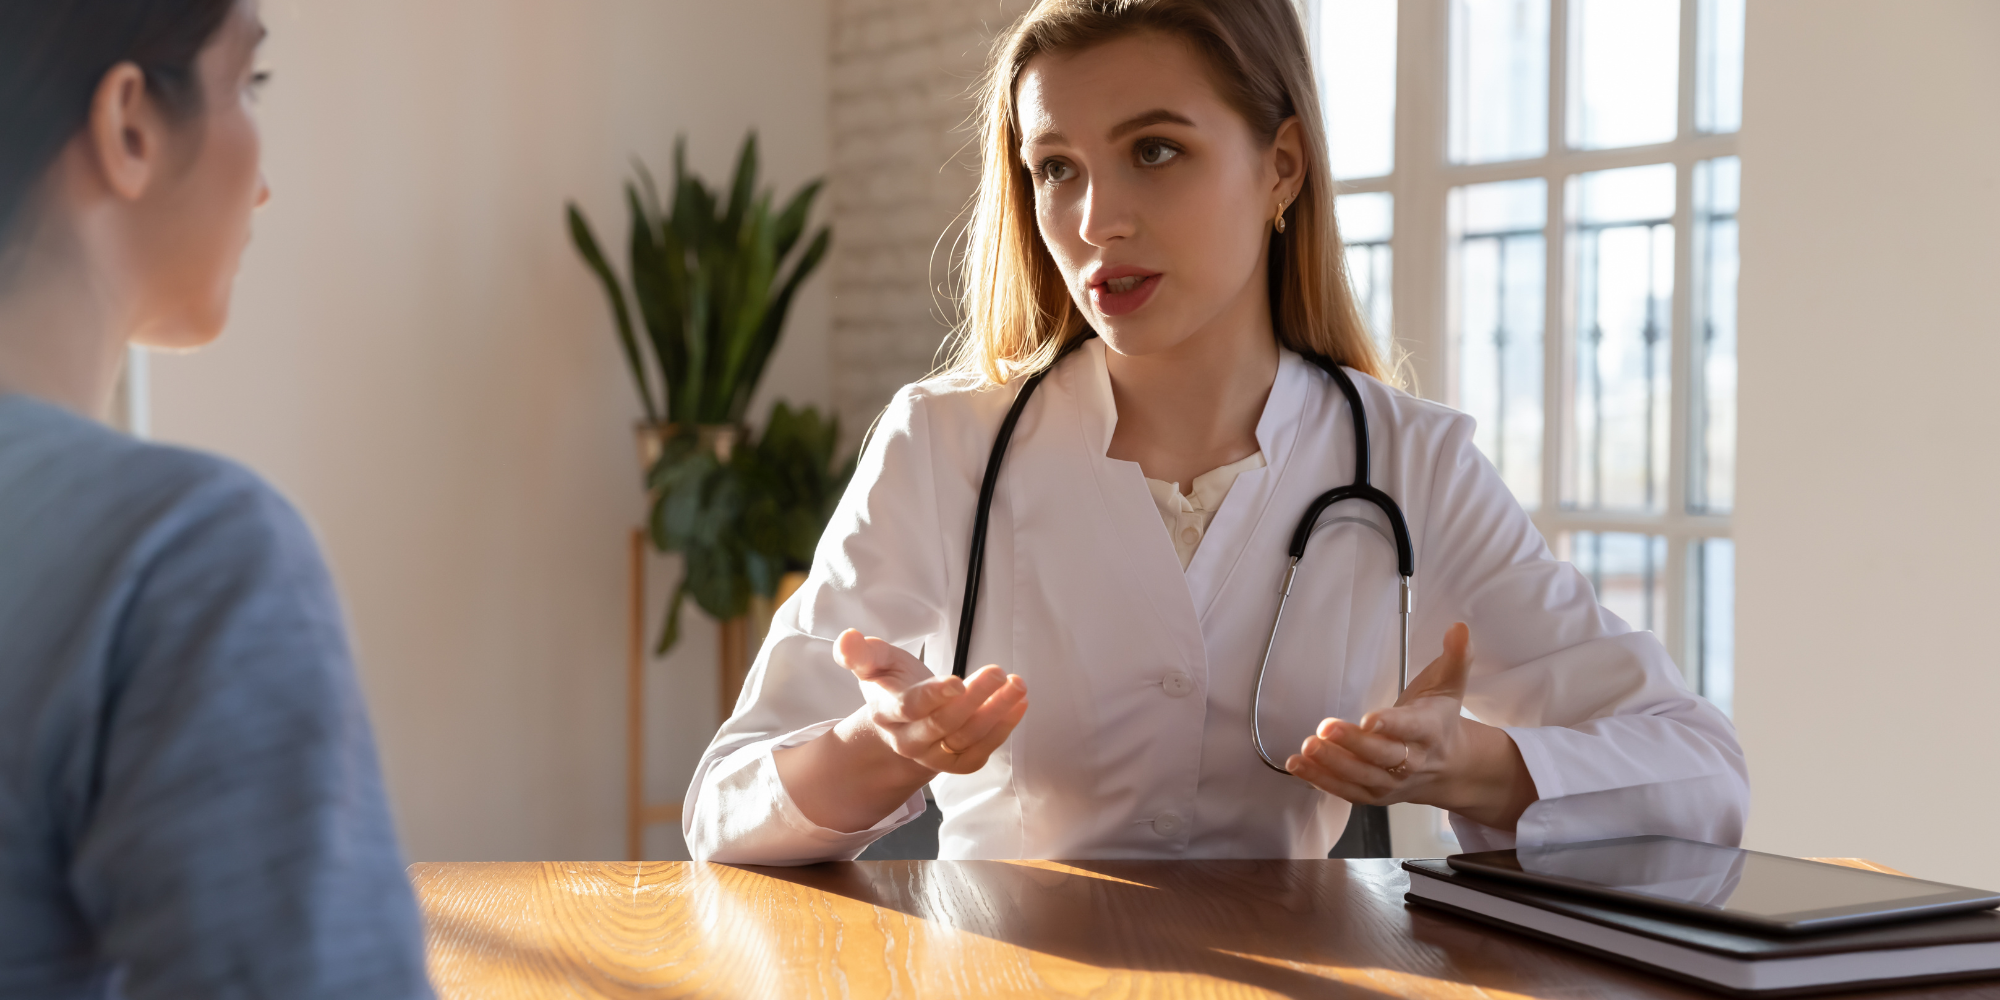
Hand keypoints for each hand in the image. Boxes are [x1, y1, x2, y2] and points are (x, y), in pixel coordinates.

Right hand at [833, 629, 1027, 774]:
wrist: (902, 724)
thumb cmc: (892, 684)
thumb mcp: (874, 663)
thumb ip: (861, 653)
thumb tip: (847, 638)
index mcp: (887, 713)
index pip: (911, 708)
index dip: (935, 697)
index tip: (958, 681)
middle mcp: (909, 740)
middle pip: (944, 724)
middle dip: (975, 698)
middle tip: (998, 672)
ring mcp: (933, 755)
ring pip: (967, 739)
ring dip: (996, 712)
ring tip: (1017, 685)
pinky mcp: (956, 762)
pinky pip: (981, 751)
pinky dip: (1003, 729)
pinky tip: (1018, 704)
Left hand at [1285, 622, 1537, 830]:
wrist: (1451, 767)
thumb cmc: (1441, 720)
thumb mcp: (1450, 685)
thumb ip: (1454, 655)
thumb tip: (1459, 628)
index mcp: (1430, 730)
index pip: (1411, 728)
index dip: (1390, 725)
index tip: (1368, 719)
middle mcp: (1412, 760)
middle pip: (1382, 754)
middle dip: (1353, 743)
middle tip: (1325, 728)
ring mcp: (1393, 781)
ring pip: (1362, 777)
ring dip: (1332, 764)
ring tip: (1307, 747)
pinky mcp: (1375, 794)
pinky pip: (1348, 792)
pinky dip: (1322, 781)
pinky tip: (1299, 766)